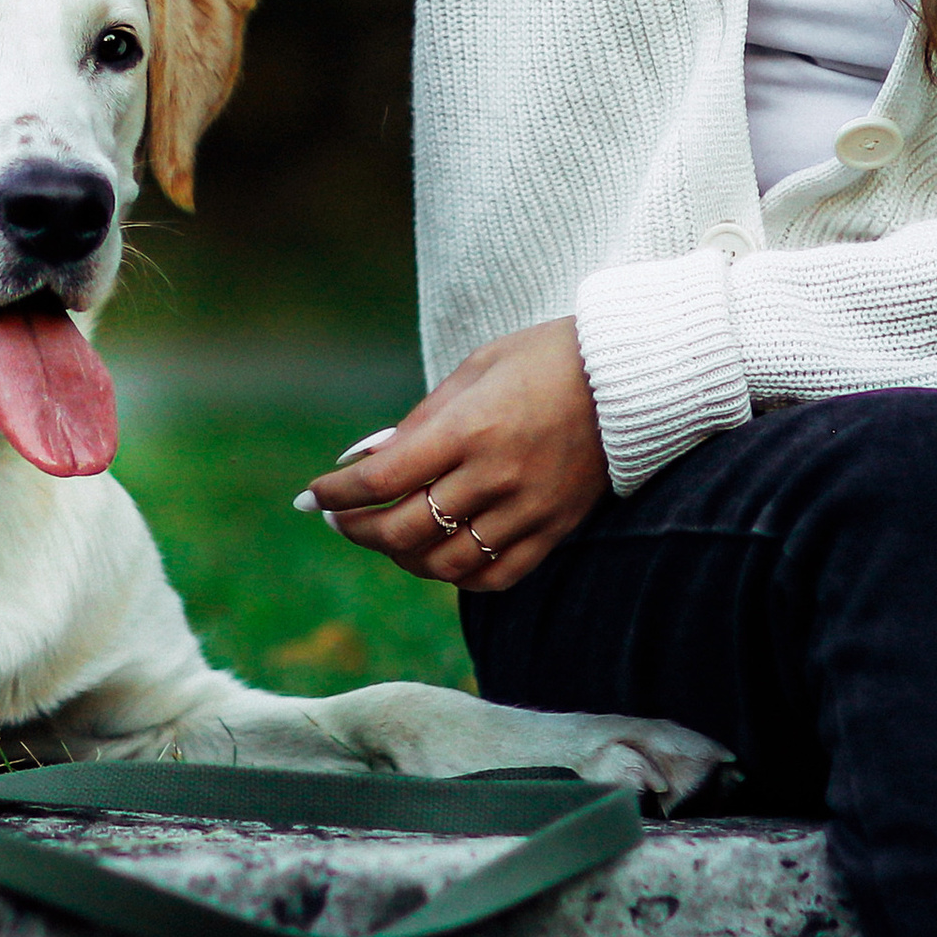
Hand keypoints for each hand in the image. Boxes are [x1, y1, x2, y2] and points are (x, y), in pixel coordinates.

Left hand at [300, 318, 607, 592]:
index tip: (310, 496)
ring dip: (402, 558)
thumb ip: (417, 422)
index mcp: (467, 429)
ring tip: (384, 538)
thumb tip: (362, 459)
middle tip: (337, 520)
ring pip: (446, 563)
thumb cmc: (540, 359)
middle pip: (406, 529)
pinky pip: (497, 575)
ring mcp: (528, 509)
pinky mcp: (555, 529)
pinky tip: (437, 560)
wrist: (625, 376)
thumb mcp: (471, 371)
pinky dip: (457, 577)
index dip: (337, 494)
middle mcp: (494, 476)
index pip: (382, 479)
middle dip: (358, 530)